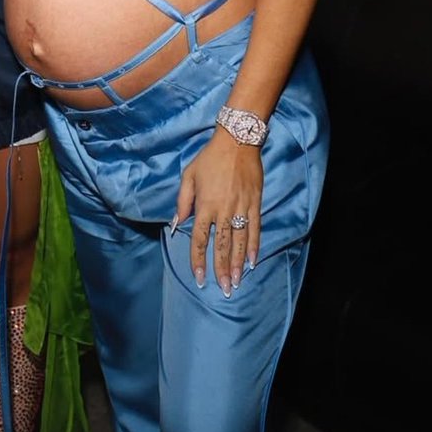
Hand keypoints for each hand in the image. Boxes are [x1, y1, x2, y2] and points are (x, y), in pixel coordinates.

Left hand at [172, 129, 262, 295]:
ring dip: (237, 264)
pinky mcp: (255, 204)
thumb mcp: (188, 176)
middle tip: (223, 289)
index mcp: (204, 205)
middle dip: (221, 270)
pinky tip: (252, 262)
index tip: (199, 278)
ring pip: (239, 242)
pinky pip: (255, 230)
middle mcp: (223, 211)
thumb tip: (176, 224)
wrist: (236, 142)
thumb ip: (183, 202)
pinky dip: (254, 247)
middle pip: (221, 246)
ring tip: (237, 282)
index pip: (199, 239)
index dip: (198, 260)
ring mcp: (241, 208)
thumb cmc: (209, 159)